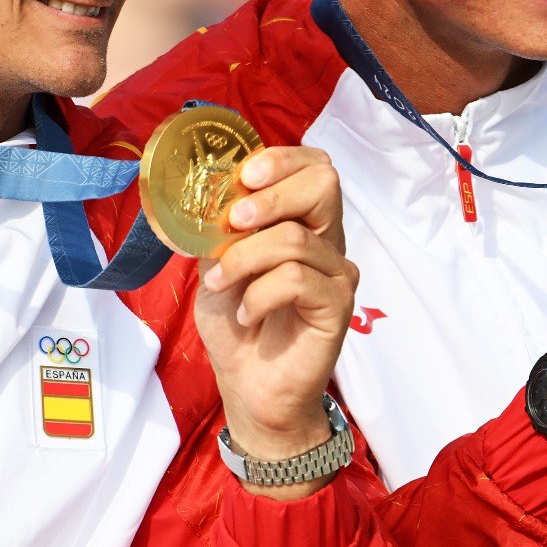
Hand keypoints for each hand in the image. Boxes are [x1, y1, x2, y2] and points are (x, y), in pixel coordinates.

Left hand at [196, 145, 357, 499]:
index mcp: (302, 221)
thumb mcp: (216, 264)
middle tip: (236, 219)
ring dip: (244, 258)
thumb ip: (220, 229)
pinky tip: (245, 313)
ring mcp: (336, 273)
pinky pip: (297, 279)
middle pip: (325, 184)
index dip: (282, 159)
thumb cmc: (235, 323)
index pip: (314, 167)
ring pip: (296, 238)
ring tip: (221, 285)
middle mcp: (327, 241)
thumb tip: (209, 194)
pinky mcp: (337, 306)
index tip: (244, 176)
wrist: (248, 386)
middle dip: (273, 194)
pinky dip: (259, 293)